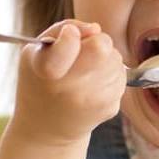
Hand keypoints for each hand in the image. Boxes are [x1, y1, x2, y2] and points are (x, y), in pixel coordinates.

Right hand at [10, 19, 125, 145]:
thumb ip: (61, 29)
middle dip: (97, 42)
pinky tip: (94, 85)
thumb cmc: (41, 81)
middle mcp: (69, 89)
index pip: (69, 45)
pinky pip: (122, 76)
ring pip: (115, 59)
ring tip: (86, 71)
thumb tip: (95, 29)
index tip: (69, 35)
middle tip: (84, 52)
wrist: (47, 129)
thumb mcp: (36, 51)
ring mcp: (92, 101)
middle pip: (102, 46)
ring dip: (106, 59)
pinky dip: (111, 75)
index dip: (71, 35)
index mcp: (46, 70)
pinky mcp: (109, 108)